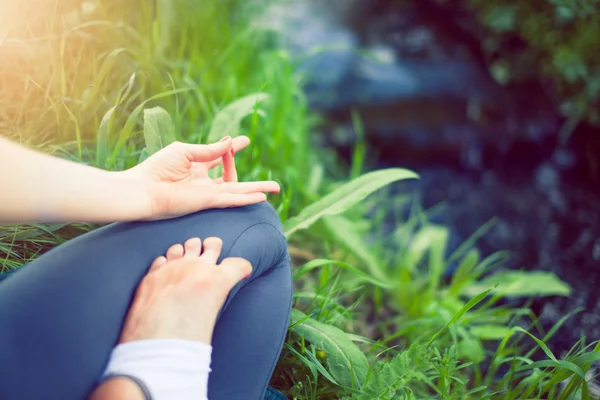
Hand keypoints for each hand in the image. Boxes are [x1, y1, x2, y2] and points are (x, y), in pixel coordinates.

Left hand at [120, 237, 250, 343]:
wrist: (152, 349)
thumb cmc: (186, 343)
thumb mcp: (212, 319)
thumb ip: (215, 299)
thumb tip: (213, 298)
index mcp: (216, 281)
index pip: (238, 264)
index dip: (242, 268)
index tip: (241, 271)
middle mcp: (195, 268)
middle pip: (213, 244)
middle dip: (215, 248)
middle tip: (213, 253)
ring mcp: (171, 268)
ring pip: (186, 245)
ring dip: (190, 251)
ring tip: (189, 259)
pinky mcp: (151, 275)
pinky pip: (163, 258)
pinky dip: (168, 262)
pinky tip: (168, 271)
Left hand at [124, 136, 279, 219]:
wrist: (145, 189)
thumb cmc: (157, 169)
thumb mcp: (185, 151)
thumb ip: (209, 149)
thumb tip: (229, 142)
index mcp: (195, 165)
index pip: (218, 156)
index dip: (232, 148)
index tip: (244, 141)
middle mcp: (204, 180)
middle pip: (232, 176)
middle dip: (251, 176)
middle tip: (269, 177)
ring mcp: (207, 192)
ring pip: (238, 190)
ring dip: (256, 188)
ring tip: (275, 187)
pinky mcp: (208, 201)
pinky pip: (232, 199)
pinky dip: (246, 198)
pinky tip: (261, 197)